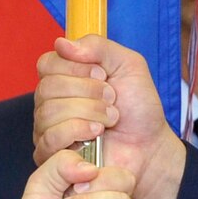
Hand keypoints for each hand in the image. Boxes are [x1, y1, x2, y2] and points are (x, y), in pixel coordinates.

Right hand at [33, 35, 188, 198]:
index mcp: (63, 77)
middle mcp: (50, 101)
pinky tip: (97, 134)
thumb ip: (98, 47)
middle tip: (112, 100)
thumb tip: (61, 43)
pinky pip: (49, 138)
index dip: (76, 68)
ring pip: (48, 112)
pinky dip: (77, 131)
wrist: (150, 146)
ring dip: (88, 112)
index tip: (104, 76)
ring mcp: (47, 129)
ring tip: (110, 119)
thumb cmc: (138, 107)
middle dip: (87, 92)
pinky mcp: (51, 155)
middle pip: (47, 88)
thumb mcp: (127, 64)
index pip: (47, 63)